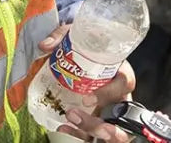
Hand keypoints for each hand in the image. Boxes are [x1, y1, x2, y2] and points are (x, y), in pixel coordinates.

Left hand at [38, 25, 136, 141]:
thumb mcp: (75, 36)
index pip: (126, 83)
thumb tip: (45, 45)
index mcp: (120, 73)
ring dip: (94, 131)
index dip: (109, 93)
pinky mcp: (101, 122)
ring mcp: (113, 112)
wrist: (83, 57)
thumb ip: (61, 37)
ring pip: (117, 132)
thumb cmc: (86, 48)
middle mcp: (121, 96)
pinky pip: (97, 136)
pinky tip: (63, 127)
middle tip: (74, 114)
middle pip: (123, 115)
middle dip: (103, 124)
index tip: (86, 98)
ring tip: (70, 124)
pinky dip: (80, 136)